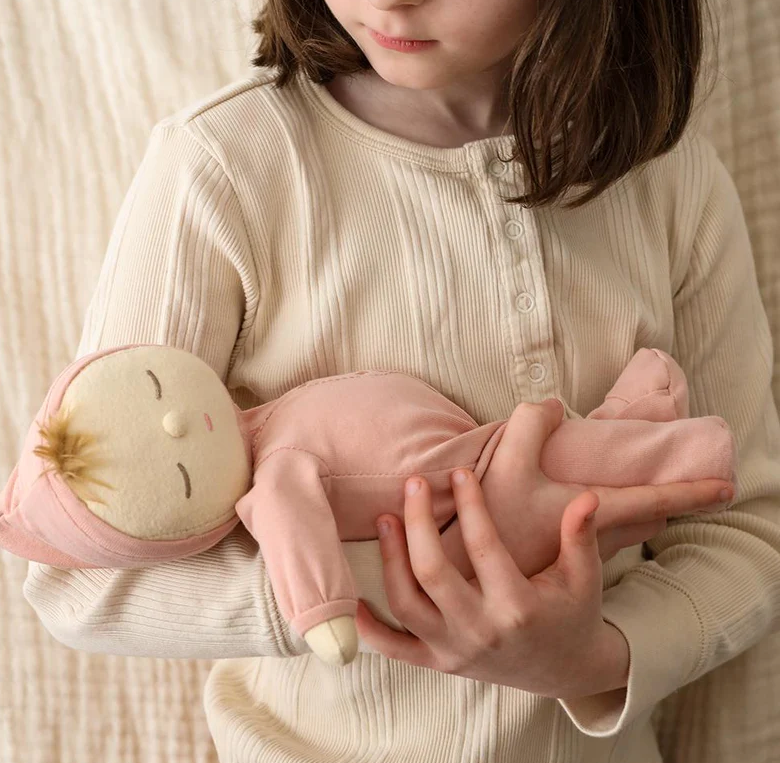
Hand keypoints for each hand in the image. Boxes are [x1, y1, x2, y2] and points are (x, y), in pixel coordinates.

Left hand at [356, 469, 629, 698]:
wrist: (564, 671)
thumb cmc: (573, 614)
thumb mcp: (585, 578)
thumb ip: (580, 536)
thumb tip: (587, 496)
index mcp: (518, 607)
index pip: (484, 547)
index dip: (471, 505)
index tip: (460, 471)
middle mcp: (480, 632)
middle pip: (433, 573)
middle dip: (417, 523)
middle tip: (412, 482)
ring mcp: (454, 651)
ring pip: (406, 604)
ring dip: (390, 559)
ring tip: (386, 518)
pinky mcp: (439, 664)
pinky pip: (394, 650)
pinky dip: (369, 627)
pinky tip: (353, 597)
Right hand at [471, 399, 733, 577]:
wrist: (461, 575)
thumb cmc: (494, 522)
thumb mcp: (510, 460)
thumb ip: (534, 422)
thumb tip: (555, 406)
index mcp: (594, 515)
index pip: (656, 499)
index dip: (693, 491)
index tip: (726, 487)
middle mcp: (593, 540)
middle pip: (644, 520)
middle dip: (667, 504)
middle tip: (684, 491)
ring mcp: (574, 555)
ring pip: (622, 531)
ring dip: (638, 515)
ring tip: (638, 498)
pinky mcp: (554, 560)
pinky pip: (596, 539)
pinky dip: (606, 523)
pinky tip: (584, 512)